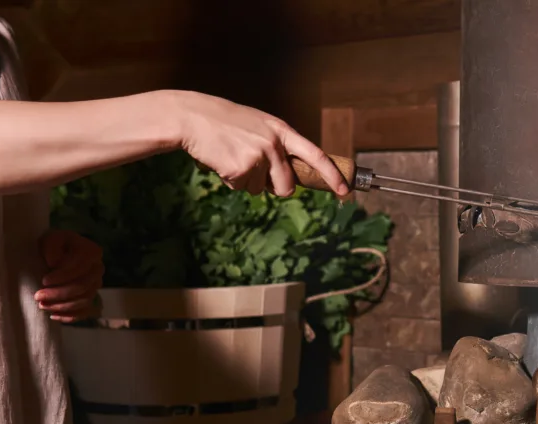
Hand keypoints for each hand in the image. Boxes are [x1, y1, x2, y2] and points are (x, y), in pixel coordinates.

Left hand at [35, 230, 103, 323]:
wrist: (60, 252)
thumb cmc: (55, 244)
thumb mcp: (51, 238)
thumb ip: (52, 247)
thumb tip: (54, 264)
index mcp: (92, 252)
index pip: (80, 268)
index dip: (62, 277)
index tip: (43, 281)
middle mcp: (98, 269)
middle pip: (82, 287)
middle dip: (59, 294)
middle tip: (38, 296)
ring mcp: (96, 285)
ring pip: (83, 301)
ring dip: (62, 306)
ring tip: (42, 305)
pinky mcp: (91, 297)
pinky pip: (85, 312)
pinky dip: (70, 316)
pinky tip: (54, 316)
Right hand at [176, 92, 349, 197]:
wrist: (192, 117)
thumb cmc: (224, 123)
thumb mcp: (258, 126)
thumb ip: (277, 147)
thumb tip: (288, 179)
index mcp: (282, 130)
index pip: (316, 155)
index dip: (332, 175)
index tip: (345, 192)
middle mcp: (274, 143)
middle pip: (287, 186)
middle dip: (273, 187)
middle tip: (253, 170)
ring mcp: (258, 156)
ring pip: (261, 190)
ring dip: (246, 181)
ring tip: (232, 157)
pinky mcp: (241, 169)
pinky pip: (241, 189)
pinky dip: (230, 180)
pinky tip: (221, 160)